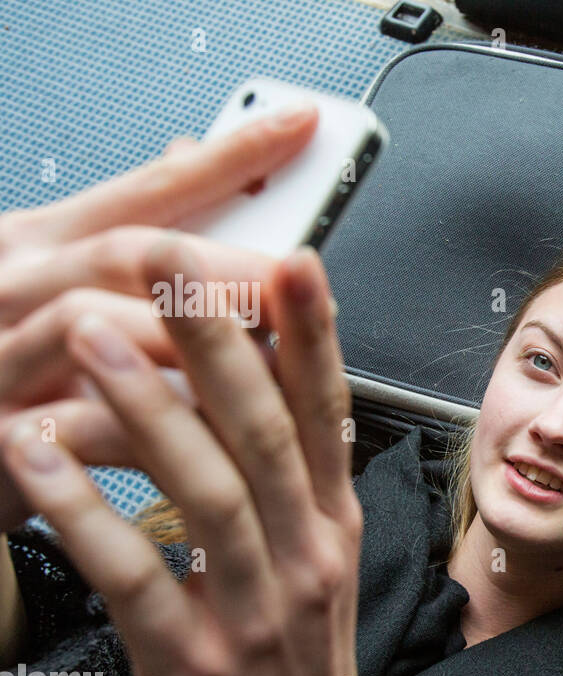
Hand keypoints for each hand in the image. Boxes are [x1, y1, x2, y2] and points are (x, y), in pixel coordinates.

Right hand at [0, 103, 318, 531]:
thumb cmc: (19, 367)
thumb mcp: (63, 285)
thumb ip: (133, 232)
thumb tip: (192, 152)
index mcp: (41, 242)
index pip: (151, 187)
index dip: (231, 156)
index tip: (302, 124)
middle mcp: (11, 282)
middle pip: (131, 253)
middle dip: (228, 268)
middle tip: (301, 284)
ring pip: (94, 324)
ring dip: (187, 341)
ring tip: (261, 362)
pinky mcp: (0, 427)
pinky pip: (81, 420)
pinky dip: (146, 423)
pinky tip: (205, 435)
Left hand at [1, 242, 423, 675]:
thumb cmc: (302, 650)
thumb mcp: (324, 555)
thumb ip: (300, 475)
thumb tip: (277, 378)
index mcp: (333, 522)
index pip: (329, 414)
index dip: (314, 337)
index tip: (294, 262)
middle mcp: (304, 554)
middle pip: (264, 434)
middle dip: (220, 344)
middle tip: (173, 266)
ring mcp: (255, 608)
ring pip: (207, 493)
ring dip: (148, 410)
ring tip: (92, 337)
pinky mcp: (194, 659)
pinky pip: (135, 576)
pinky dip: (85, 513)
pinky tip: (38, 460)